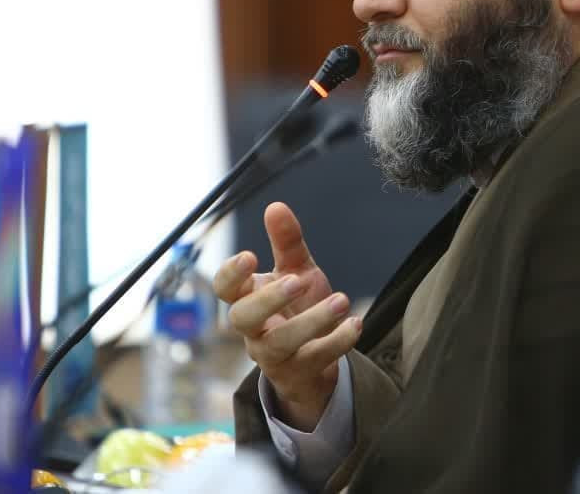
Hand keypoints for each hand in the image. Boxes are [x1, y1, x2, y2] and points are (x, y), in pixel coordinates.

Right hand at [214, 201, 361, 430]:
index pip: (224, 288)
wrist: (314, 361)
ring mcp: (274, 355)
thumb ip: (287, 243)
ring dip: (312, 321)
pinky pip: (315, 359)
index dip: (230, 274)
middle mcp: (254, 330)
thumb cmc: (297, 308)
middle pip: (243, 318)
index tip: (250, 256)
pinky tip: (356, 322)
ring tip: (342, 300)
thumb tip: (276, 206)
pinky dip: (338, 342)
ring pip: (280, 343)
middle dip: (267, 299)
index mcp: (247, 299)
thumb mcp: (296, 271)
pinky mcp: (299, 373)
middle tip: (296, 280)